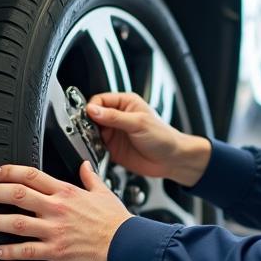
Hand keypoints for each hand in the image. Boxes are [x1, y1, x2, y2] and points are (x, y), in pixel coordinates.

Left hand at [0, 161, 131, 260]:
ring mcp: (55, 230)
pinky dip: (10, 251)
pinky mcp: (56, 251)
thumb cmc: (116, 222)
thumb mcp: (104, 192)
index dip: (10, 172)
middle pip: (18, 195)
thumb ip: (90, 177)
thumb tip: (84, 165)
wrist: (127, 245)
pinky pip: (28, 250)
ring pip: (17, 222)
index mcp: (66, 192)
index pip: (32, 176)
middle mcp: (57, 208)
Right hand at [86, 92, 210, 185]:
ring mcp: (115, 133)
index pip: (100, 100)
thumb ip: (114, 117)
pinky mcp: (113, 148)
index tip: (89, 117)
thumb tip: (92, 110)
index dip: (92, 108)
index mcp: (125, 103)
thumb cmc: (163, 137)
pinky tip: (97, 149)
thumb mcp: (138, 123)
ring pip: (93, 131)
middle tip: (88, 130)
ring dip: (90, 136)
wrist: (172, 160)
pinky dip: (94, 148)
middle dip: (88, 123)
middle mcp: (118, 116)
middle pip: (93, 116)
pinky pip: (97, 146)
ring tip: (94, 141)